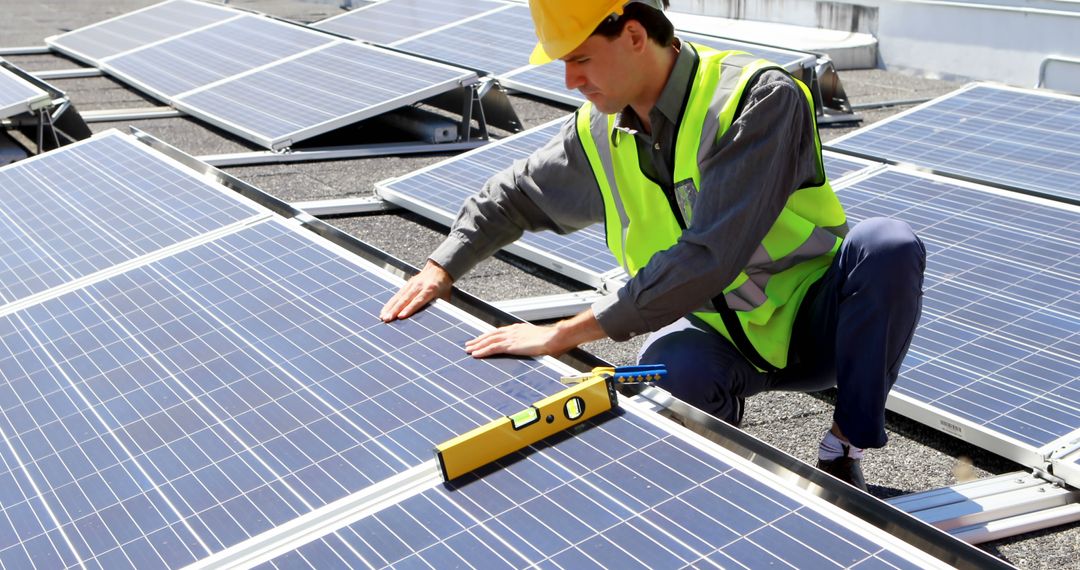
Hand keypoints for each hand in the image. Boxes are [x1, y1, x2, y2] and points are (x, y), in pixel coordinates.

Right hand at [380, 260, 452, 321]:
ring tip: (383, 316)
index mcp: (430, 289)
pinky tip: (384, 310)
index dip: (409, 308)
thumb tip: (436, 321)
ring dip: (390, 307)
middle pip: (406, 299)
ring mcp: (411, 284)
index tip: (401, 316)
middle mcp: (419, 286)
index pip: (418, 300)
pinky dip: (390, 303)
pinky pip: (397, 294)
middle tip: (388, 319)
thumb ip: (440, 308)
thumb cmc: (443, 286)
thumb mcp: (445, 297)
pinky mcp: (407, 284)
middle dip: (395, 310)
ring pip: (399, 296)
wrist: (439, 269)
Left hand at [465, 309, 607, 357]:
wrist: (557, 338)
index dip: (489, 336)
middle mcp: (513, 331)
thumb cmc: (554, 340)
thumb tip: (536, 348)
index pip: (500, 331)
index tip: (482, 339)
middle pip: (491, 334)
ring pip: (489, 340)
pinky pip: (493, 348)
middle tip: (469, 344)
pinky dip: (483, 351)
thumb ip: (534, 344)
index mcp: (520, 329)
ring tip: (468, 349)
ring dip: (477, 345)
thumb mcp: (541, 341)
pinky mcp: (511, 345)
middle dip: (479, 339)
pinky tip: (475, 354)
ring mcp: (511, 337)